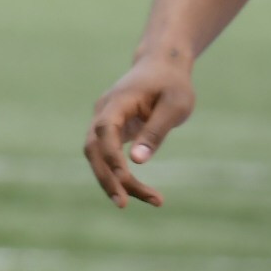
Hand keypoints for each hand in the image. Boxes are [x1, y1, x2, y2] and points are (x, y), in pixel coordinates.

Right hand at [86, 49, 197, 206]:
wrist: (162, 66)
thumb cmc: (173, 84)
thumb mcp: (175, 105)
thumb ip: (156, 131)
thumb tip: (137, 162)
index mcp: (118, 101)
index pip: (105, 129)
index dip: (110, 154)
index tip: (123, 176)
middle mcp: (103, 112)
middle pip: (95, 149)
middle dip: (108, 178)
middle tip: (126, 204)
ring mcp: (104, 122)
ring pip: (99, 157)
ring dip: (116, 181)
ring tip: (153, 199)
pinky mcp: (111, 131)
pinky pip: (108, 157)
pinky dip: (121, 175)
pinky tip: (142, 192)